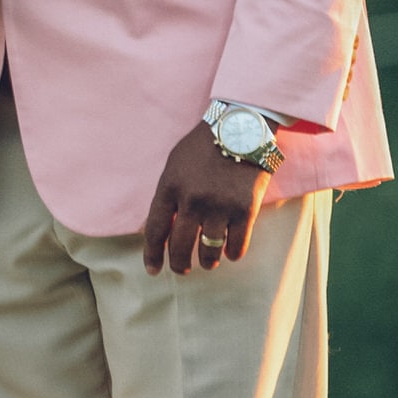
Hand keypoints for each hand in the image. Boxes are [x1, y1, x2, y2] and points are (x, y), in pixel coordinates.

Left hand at [142, 121, 269, 275]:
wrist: (242, 127)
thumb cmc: (204, 145)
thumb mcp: (175, 164)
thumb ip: (167, 194)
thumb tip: (158, 228)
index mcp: (170, 187)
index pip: (156, 231)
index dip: (152, 255)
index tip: (152, 270)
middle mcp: (192, 200)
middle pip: (180, 247)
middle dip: (179, 265)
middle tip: (182, 270)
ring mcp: (219, 207)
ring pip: (209, 252)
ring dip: (207, 262)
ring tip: (207, 262)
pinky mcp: (245, 210)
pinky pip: (236, 247)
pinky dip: (232, 254)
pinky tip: (229, 252)